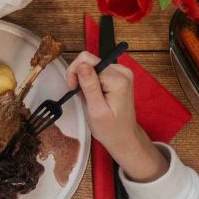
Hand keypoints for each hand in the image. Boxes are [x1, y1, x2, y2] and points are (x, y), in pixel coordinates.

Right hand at [66, 53, 168, 182]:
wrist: (125, 137)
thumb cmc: (110, 129)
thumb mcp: (96, 111)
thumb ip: (90, 86)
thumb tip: (82, 65)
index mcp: (118, 79)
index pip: (87, 61)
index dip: (75, 73)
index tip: (74, 90)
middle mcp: (122, 71)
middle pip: (89, 60)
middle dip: (79, 76)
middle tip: (80, 95)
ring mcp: (121, 72)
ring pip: (91, 65)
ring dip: (84, 80)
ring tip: (88, 97)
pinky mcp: (118, 75)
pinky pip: (97, 70)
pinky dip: (91, 81)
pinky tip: (93, 95)